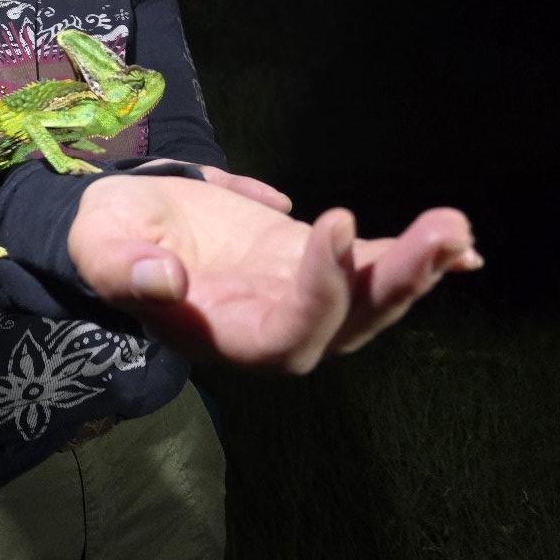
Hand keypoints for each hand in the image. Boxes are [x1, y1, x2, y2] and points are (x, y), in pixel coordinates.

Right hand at [67, 168, 481, 370]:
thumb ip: (123, 270)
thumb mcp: (100, 245)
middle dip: (395, 285)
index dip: (317, 293)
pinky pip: (368, 266)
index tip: (331, 223)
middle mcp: (269, 328)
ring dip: (415, 268)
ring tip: (455, 228)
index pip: (285, 336)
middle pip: (346, 327)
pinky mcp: (310, 261)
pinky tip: (459, 241)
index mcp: (221, 333)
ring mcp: (296, 295)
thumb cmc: (105, 236)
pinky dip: (410, 256)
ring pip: (367, 300)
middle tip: (441, 234)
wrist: (123, 223)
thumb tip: (165, 280)